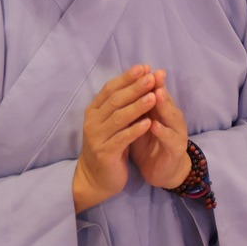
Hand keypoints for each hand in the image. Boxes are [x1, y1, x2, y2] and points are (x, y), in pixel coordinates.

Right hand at [71, 67, 159, 211]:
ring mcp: (97, 138)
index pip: (110, 89)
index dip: (127, 78)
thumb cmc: (109, 144)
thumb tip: (143, 77)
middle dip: (135, 88)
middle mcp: (92, 122)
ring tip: (153, 97)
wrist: (96, 178)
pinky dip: (134, 130)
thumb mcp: (114, 122)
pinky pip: (121, 139)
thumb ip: (124, 103)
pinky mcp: (105, 153)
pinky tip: (148, 123)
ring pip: (118, 118)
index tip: (144, 67)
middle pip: (115, 101)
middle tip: (152, 77)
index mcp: (94, 111)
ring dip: (137, 106)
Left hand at [127, 68, 191, 189]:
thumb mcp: (141, 123)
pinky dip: (162, 131)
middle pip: (166, 100)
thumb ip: (136, 107)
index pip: (157, 92)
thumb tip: (122, 87)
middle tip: (151, 75)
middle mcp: (172, 119)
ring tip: (156, 95)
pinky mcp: (175, 150)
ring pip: (171, 116)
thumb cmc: (150, 144)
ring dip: (164, 105)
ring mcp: (176, 133)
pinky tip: (153, 125)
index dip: (150, 80)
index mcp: (162, 111)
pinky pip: (169, 139)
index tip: (141, 67)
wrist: (163, 172)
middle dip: (158, 87)